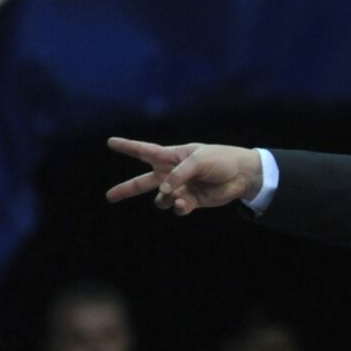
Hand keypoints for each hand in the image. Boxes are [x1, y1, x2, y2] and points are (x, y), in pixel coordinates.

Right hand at [105, 138, 262, 214]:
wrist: (241, 175)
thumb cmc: (220, 160)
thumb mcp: (198, 160)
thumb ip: (179, 174)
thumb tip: (165, 192)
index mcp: (170, 157)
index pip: (144, 151)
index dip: (127, 146)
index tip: (110, 142)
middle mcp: (171, 173)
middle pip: (143, 182)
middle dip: (126, 189)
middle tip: (109, 196)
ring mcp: (180, 189)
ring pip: (161, 199)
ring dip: (165, 200)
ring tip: (176, 195)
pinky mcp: (191, 201)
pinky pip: (177, 208)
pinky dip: (179, 208)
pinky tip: (185, 204)